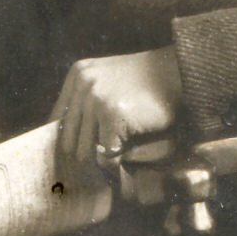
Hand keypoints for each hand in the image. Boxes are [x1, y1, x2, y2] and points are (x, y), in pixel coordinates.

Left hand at [49, 46, 182, 165]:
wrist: (179, 72)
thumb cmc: (148, 83)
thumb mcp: (108, 81)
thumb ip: (87, 102)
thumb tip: (67, 143)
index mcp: (78, 74)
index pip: (57, 120)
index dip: (67, 140)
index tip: (75, 158)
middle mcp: (83, 83)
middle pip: (68, 138)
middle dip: (85, 153)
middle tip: (101, 163)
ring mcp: (96, 98)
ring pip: (86, 149)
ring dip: (104, 157)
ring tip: (121, 153)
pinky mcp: (112, 114)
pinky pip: (107, 152)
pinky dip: (120, 156)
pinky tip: (133, 145)